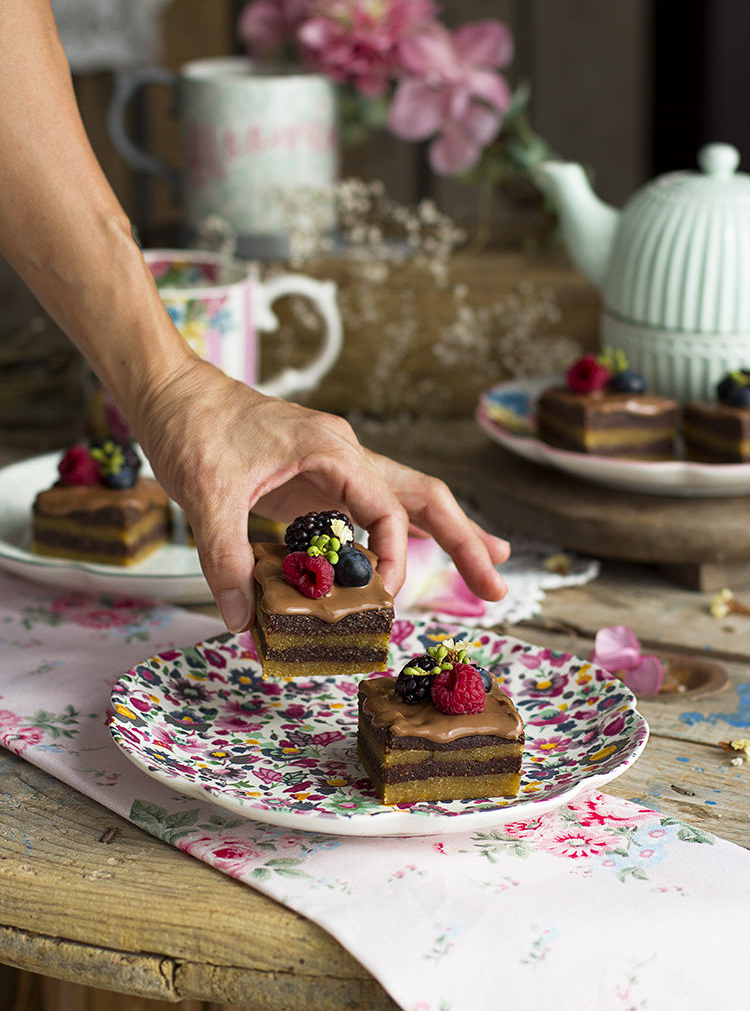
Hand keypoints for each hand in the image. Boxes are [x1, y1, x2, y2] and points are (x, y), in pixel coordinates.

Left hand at [133, 358, 508, 631]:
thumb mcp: (205, 496)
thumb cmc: (193, 427)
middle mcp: (346, 454)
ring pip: (407, 500)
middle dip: (466, 540)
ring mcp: (337, 466)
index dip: (393, 557)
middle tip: (498, 584)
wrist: (171, 390)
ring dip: (447, 534)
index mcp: (332, 449)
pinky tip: (415, 553)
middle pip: (424, 497)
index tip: (378, 597)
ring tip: (490, 564)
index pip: (388, 508)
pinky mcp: (319, 480)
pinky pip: (373, 509)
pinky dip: (401, 534)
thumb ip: (225, 557)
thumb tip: (241, 620)